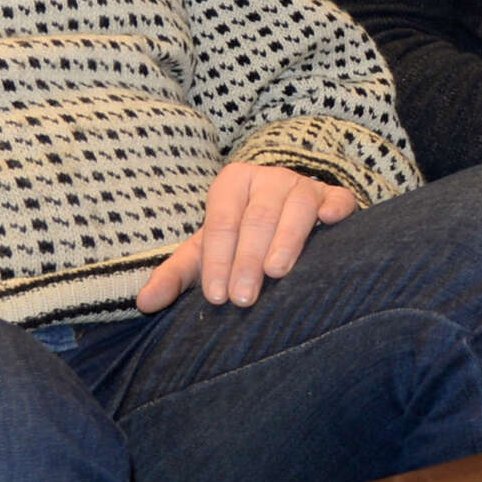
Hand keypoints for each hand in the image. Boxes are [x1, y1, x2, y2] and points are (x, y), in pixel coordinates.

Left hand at [136, 162, 362, 313]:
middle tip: (243, 298)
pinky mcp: (334, 198)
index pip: (222, 222)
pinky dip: (335, 208)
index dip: (218, 259)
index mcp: (232, 184)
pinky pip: (338, 199)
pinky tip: (331, 222)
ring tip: (277, 272)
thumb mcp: (205, 253)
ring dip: (286, 241)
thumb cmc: (238, 240)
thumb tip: (144, 303)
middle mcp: (268, 178)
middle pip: (258, 217)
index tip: (217, 296)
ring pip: (296, 208)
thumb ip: (175, 276)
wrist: (284, 217)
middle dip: (248, 260)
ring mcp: (304, 185)